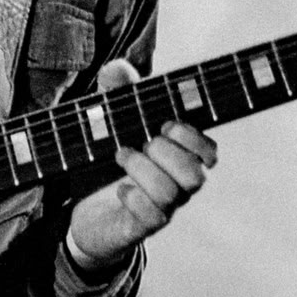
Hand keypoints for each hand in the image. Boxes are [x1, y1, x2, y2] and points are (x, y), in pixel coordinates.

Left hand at [64, 58, 216, 273]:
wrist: (86, 216)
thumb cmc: (106, 166)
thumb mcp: (108, 124)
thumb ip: (115, 94)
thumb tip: (116, 68)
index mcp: (179, 160)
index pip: (210, 152)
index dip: (193, 136)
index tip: (164, 124)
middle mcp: (178, 187)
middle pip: (197, 174)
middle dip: (166, 152)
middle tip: (140, 142)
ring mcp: (162, 210)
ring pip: (172, 193)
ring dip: (142, 169)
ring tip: (119, 157)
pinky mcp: (140, 228)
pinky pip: (151, 218)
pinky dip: (133, 198)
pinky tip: (119, 190)